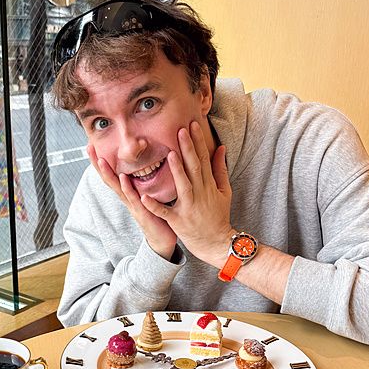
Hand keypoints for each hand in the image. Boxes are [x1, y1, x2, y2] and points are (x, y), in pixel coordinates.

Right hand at [87, 144, 176, 259]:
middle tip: (88, 148)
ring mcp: (132, 205)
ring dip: (108, 174)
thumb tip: (142, 164)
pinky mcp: (142, 212)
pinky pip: (133, 199)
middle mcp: (126, 198)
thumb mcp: (147, 195)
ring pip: (117, 188)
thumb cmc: (156, 216)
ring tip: (100, 160)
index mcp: (128, 193)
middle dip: (97, 163)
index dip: (101, 161)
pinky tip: (123, 178)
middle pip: (108, 179)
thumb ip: (142, 182)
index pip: (112, 173)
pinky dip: (127, 189)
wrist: (162, 239)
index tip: (92, 144)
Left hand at [139, 122, 232, 265]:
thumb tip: (220, 147)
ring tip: (170, 154)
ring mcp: (188, 208)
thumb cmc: (218, 215)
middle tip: (180, 130)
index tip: (193, 124)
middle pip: (194, 168)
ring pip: (182, 186)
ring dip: (176, 170)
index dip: (198, 141)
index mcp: (208, 185)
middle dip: (188, 148)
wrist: (217, 243)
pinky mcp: (178, 221)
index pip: (203, 159)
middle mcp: (199, 194)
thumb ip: (220, 169)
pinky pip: (164, 213)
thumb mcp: (224, 191)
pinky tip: (144, 197)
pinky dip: (154, 205)